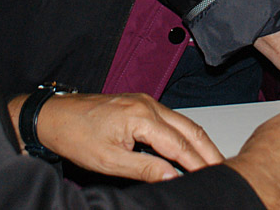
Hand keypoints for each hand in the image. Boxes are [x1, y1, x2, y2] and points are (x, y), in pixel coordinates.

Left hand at [7, 92, 222, 181]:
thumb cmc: (76, 135)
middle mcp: (148, 104)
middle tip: (225, 170)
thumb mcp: (109, 160)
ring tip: (214, 162)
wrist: (55, 116)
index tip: (213, 177)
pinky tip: (190, 148)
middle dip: (208, 151)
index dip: (198, 164)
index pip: (179, 144)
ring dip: (199, 142)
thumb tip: (172, 177)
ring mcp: (145, 101)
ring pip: (183, 123)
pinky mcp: (141, 104)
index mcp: (141, 116)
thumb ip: (144, 168)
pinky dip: (186, 135)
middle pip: (189, 129)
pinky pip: (171, 120)